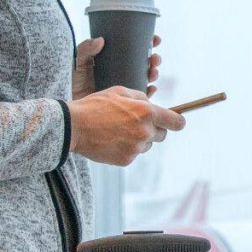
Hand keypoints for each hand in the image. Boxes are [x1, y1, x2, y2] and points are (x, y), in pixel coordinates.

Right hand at [69, 86, 184, 165]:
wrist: (73, 127)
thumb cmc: (95, 106)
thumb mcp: (120, 92)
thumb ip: (141, 98)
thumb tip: (152, 105)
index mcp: (146, 112)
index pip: (176, 122)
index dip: (177, 122)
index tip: (177, 122)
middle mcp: (145, 131)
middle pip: (162, 135)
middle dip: (154, 129)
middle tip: (136, 124)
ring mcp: (136, 148)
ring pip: (146, 145)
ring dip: (139, 139)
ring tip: (118, 131)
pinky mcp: (126, 160)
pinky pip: (133, 154)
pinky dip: (126, 148)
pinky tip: (112, 140)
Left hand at [73, 34, 161, 99]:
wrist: (69, 106)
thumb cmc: (71, 81)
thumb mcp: (77, 61)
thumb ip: (86, 49)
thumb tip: (100, 40)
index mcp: (113, 58)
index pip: (134, 47)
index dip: (148, 42)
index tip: (155, 40)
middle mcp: (121, 70)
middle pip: (143, 62)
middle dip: (154, 59)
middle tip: (155, 59)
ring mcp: (123, 85)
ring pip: (145, 78)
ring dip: (153, 74)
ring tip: (153, 72)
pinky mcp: (124, 101)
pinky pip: (140, 97)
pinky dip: (149, 93)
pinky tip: (151, 89)